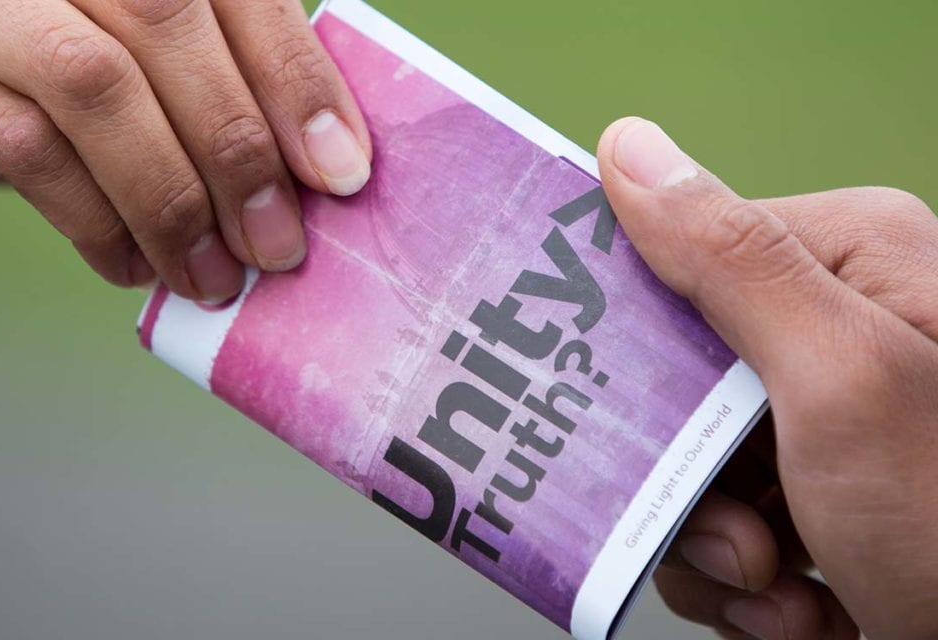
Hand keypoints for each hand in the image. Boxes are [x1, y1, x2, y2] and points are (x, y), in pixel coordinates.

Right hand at [0, 0, 371, 301]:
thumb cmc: (35, 79)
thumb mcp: (130, 57)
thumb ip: (203, 74)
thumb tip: (316, 157)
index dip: (294, 73)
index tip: (341, 168)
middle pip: (166, 19)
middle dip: (239, 147)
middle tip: (277, 245)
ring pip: (94, 82)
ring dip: (173, 198)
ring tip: (210, 275)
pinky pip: (23, 145)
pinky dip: (97, 221)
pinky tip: (134, 265)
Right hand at [597, 118, 937, 638]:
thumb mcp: (841, 378)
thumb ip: (731, 261)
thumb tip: (628, 147)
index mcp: (846, 261)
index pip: (678, 263)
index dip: (632, 340)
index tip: (622, 414)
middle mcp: (834, 329)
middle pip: (674, 382)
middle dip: (688, 480)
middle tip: (746, 540)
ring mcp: (823, 420)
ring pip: (688, 466)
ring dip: (718, 551)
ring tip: (782, 583)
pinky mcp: (816, 494)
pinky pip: (722, 527)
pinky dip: (747, 590)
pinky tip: (806, 609)